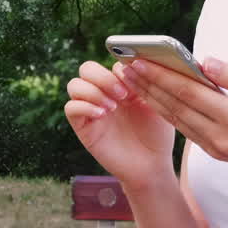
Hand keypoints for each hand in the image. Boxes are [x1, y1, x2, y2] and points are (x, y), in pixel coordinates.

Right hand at [64, 60, 174, 183]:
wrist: (151, 165)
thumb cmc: (157, 135)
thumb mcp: (157, 103)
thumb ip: (145, 82)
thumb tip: (133, 61)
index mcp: (122, 84)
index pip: (111, 62)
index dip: (121, 68)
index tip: (135, 81)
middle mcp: (103, 93)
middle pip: (87, 68)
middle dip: (101, 76)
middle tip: (122, 94)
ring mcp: (92, 109)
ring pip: (74, 84)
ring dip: (93, 91)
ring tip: (112, 107)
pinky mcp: (83, 126)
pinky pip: (70, 107)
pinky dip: (84, 106)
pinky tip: (102, 114)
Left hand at [120, 56, 227, 179]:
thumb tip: (205, 61)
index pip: (188, 92)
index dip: (161, 75)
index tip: (140, 60)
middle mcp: (218, 135)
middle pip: (175, 106)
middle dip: (148, 85)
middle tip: (125, 66)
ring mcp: (214, 147)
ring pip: (175, 119)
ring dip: (151, 99)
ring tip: (132, 80)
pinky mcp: (213, 152)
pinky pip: (184, 129)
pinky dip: (167, 113)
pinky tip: (154, 100)